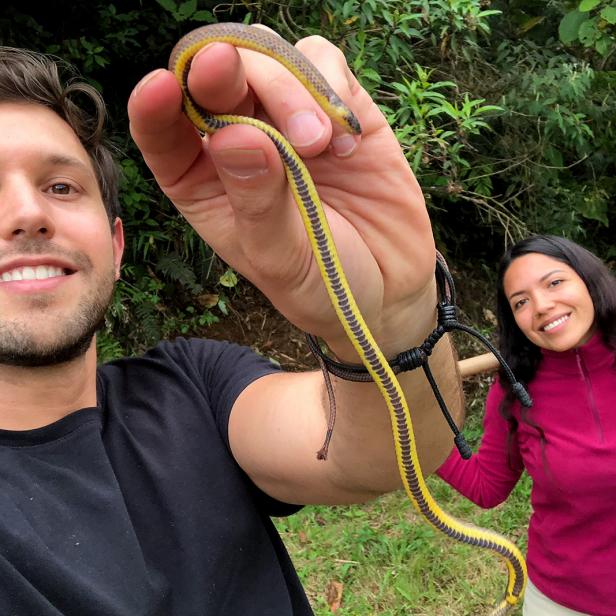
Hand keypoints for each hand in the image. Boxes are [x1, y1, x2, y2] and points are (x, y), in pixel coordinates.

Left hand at [127, 26, 436, 359]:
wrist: (390, 286)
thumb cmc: (322, 283)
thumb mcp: (282, 258)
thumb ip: (257, 201)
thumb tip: (233, 136)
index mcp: (204, 184)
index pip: (163, 134)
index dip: (154, 106)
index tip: (161, 89)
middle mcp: (239, 142)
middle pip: (214, 79)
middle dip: (222, 74)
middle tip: (232, 75)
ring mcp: (288, 119)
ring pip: (267, 57)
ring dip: (286, 88)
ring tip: (316, 145)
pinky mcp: (337, 107)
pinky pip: (323, 59)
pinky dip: (331, 86)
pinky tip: (347, 141)